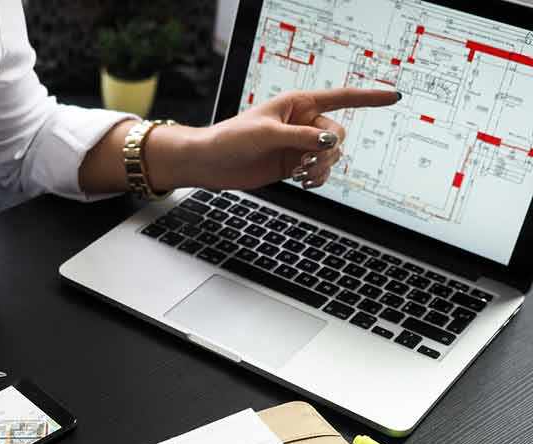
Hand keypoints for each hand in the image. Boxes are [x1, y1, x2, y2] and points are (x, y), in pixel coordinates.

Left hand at [173, 88, 399, 190]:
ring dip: (322, 167)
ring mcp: (300, 145)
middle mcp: (303, 123)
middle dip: (328, 151)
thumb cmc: (232, 138)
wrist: (212, 163)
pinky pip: (320, 171)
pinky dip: (318, 179)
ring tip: (300, 175)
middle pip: (338, 134)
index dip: (369, 97)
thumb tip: (331, 142)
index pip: (342, 98)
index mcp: (299, 103)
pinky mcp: (294, 165)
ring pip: (331, 156)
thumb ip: (301, 138)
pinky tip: (305, 183)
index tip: (395, 96)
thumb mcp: (267, 134)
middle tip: (305, 164)